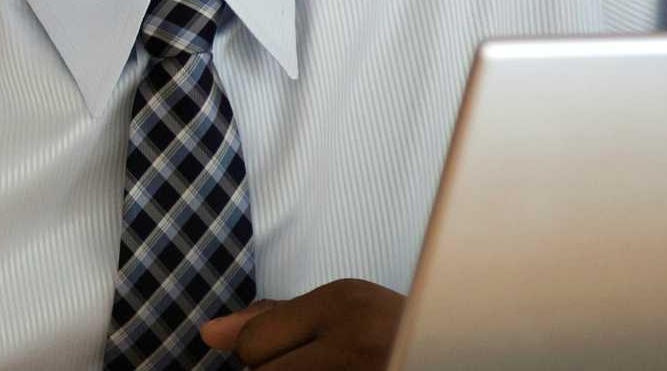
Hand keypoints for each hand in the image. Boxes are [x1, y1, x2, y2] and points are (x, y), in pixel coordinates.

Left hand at [201, 279, 404, 367]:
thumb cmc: (394, 330)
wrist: (458, 339)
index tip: (302, 351)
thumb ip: (272, 319)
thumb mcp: (336, 311)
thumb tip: (207, 335)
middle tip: (320, 362)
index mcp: (345, 302)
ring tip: (335, 368)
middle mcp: (359, 340)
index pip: (253, 346)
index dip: (261, 354)